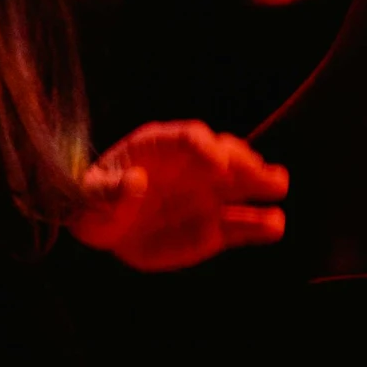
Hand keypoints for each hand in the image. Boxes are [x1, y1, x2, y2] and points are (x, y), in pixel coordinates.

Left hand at [73, 121, 287, 270]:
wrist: (107, 228)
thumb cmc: (94, 203)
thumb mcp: (88, 197)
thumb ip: (109, 190)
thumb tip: (136, 182)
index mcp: (158, 147)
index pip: (188, 138)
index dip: (205, 148)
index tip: (218, 165)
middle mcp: (191, 166)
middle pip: (225, 154)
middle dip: (244, 162)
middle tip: (264, 174)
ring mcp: (206, 194)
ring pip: (240, 184)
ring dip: (261, 185)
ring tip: (277, 190)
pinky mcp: (214, 226)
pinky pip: (240, 223)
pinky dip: (257, 224)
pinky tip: (273, 225)